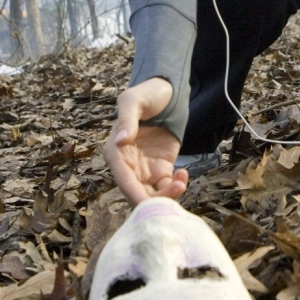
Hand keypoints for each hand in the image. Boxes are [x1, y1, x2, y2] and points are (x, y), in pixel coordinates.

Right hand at [103, 78, 187, 205]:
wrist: (167, 93)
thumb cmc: (146, 94)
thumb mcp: (133, 100)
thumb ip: (127, 119)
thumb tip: (120, 141)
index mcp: (115, 153)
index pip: (123, 181)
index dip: (135, 195)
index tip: (149, 206)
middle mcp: (127, 166)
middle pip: (137, 195)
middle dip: (155, 200)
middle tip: (175, 188)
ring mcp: (145, 169)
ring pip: (152, 196)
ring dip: (168, 196)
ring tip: (181, 180)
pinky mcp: (161, 169)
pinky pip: (166, 187)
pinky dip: (176, 187)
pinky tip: (183, 174)